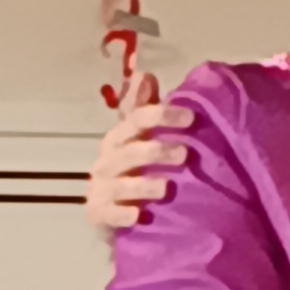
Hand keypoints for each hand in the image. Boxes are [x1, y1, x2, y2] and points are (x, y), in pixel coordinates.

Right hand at [86, 75, 192, 232]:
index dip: (162, 115)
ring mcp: (100, 188)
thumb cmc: (133, 170)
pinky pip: (109, 214)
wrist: (112, 213)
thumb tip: (145, 73)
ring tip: (167, 188)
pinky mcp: (98, 214)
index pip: (137, 119)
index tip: (191, 117)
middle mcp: (106, 160)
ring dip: (143, 185)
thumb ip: (145, 109)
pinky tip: (139, 216)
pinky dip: (122, 214)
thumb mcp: (140, 138)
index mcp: (119, 138)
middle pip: (129, 151)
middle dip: (156, 151)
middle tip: (185, 154)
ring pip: (120, 185)